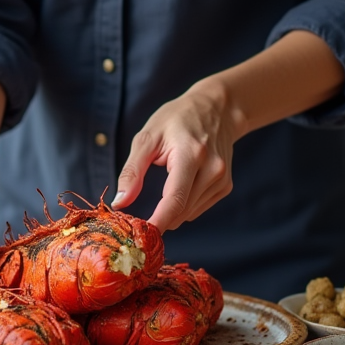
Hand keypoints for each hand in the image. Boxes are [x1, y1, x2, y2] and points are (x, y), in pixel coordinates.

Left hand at [111, 80, 241, 231]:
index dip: (157, 222)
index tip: (140, 235)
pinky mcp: (225, 186)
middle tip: (137, 215)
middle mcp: (212, 170)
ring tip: (161, 191)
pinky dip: (182, 205)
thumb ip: (132, 171)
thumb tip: (120, 202)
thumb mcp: (148, 137)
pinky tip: (179, 186)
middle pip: (180, 211)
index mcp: (191, 155)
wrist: (217, 108)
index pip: (174, 200)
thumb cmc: (177, 118)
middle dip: (158, 219)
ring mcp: (221, 179)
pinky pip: (197, 208)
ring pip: (188, 214)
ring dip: (170, 212)